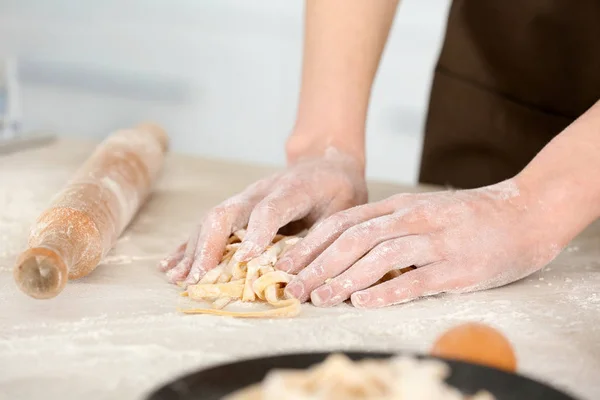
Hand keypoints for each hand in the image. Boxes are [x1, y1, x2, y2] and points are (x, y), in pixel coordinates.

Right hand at [158, 147, 366, 285]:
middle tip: (198, 279)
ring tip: (178, 278)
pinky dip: (189, 245)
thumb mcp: (344, 209)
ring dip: (193, 249)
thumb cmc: (338, 189)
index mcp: (292, 190)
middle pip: (227, 213)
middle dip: (209, 247)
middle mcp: (261, 191)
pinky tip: (171, 264)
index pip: (269, 210)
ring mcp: (245, 198)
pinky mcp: (237, 207)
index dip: (256, 234)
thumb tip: (301, 274)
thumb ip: (324, 236)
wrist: (325, 161)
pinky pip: (209, 225)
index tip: (245, 261)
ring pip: (211, 220)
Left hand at [279, 179, 565, 307]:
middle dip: (318, 264)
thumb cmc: (469, 216)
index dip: (311, 244)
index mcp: (399, 206)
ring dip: (345, 278)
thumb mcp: (422, 209)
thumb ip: (388, 223)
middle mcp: (412, 220)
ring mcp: (435, 242)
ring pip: (379, 257)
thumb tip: (345, 247)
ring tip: (321, 298)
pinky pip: (415, 279)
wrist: (526, 212)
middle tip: (293, 287)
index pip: (343, 222)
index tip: (287, 265)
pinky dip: (386, 292)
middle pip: (353, 239)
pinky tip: (363, 303)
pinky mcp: (457, 267)